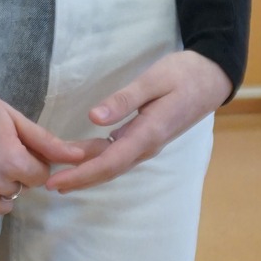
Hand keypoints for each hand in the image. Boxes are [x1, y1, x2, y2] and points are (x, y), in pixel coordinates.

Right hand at [0, 62, 87, 233]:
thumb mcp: (12, 116)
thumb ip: (45, 141)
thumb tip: (78, 156)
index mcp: (11, 159)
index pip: (40, 177)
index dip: (34, 162)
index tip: (21, 149)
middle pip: (21, 189)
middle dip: (16, 174)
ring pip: (1, 206)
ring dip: (0, 192)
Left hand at [44, 49, 230, 192]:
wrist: (211, 78)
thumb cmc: (184, 75)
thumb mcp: (153, 81)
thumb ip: (125, 100)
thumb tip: (93, 117)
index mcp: (148, 134)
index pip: (109, 162)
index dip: (81, 175)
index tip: (56, 181)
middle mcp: (147, 145)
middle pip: (108, 169)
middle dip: (79, 179)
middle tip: (49, 185)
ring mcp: (147, 143)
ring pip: (112, 163)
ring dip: (86, 171)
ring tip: (59, 175)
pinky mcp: (146, 137)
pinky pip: (118, 153)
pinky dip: (97, 158)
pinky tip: (81, 156)